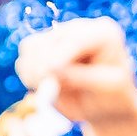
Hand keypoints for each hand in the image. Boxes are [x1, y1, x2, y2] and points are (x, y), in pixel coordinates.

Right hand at [14, 16, 136, 135]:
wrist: (106, 107)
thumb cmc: (112, 98)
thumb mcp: (107, 89)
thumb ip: (81, 77)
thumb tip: (51, 68)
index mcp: (104, 34)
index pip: (75, 39)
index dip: (57, 55)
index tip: (46, 74)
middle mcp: (79, 28)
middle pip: (48, 41)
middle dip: (43, 68)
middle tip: (48, 91)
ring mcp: (59, 36)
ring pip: (30, 47)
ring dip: (32, 72)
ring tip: (48, 90)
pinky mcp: (43, 47)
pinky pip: (24, 57)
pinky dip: (27, 75)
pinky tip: (43, 86)